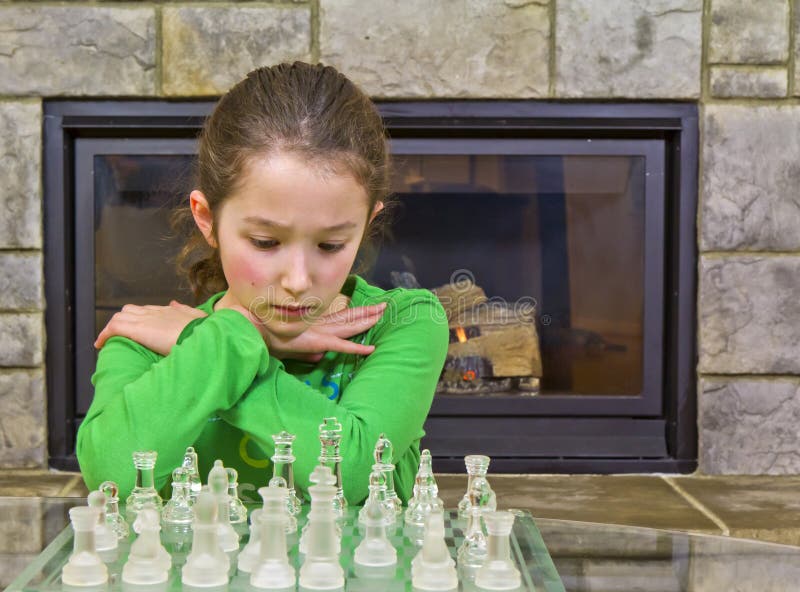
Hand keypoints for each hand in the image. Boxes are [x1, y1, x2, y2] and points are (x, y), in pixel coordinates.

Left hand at [94, 301, 207, 355]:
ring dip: (112, 328)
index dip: (139, 318)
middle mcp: (155, 312)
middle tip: (119, 336)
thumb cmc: (205, 332)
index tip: (138, 329)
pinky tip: (99, 344)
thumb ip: (185, 310)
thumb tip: (174, 303)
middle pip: (130, 310)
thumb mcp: (198, 318)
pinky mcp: (138, 329)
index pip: (148, 310)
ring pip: (120, 317)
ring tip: (106, 342)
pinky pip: (114, 328)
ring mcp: (146, 319)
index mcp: (169, 311)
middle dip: (123, 321)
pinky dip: (104, 335)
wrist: (203, 337)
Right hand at [221, 301, 386, 362]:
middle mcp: (319, 325)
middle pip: (348, 317)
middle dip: (367, 312)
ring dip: (367, 321)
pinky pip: (341, 346)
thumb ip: (305, 352)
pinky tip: (370, 349)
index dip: (356, 312)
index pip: (340, 317)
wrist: (253, 328)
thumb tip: (318, 358)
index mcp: (314, 324)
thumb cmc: (266, 335)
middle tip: (385, 306)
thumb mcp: (289, 346)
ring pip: (349, 326)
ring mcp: (320, 332)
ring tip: (383, 314)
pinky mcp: (317, 342)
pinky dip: (355, 349)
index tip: (370, 308)